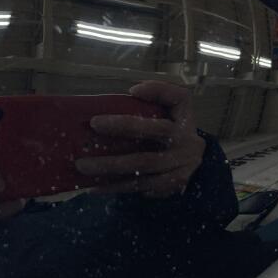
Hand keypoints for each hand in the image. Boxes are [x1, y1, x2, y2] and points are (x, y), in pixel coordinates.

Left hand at [75, 80, 205, 197]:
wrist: (194, 163)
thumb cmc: (174, 130)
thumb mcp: (174, 111)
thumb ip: (158, 97)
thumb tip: (132, 92)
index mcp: (184, 120)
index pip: (178, 99)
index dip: (158, 92)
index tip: (131, 91)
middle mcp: (185, 143)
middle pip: (154, 132)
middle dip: (123, 127)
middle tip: (94, 125)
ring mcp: (179, 167)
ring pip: (142, 166)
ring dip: (110, 166)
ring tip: (83, 165)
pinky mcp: (170, 185)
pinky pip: (139, 186)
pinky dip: (115, 186)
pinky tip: (94, 186)